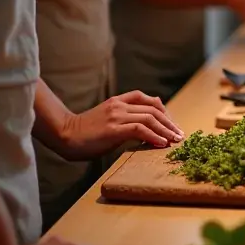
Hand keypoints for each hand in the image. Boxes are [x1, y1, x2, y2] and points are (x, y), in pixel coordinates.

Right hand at [60, 92, 183, 156]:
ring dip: (166, 130)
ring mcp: (117, 116)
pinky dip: (154, 136)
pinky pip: (140, 129)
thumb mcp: (108, 119)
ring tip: (175, 140)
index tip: (172, 125)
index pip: (150, 100)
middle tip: (179, 134)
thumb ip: (125, 118)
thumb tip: (146, 129)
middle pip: (154, 109)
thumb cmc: (85, 132)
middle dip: (170, 122)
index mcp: (119, 101)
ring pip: (150, 118)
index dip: (164, 111)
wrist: (64, 134)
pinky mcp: (113, 129)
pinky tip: (161, 143)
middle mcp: (120, 105)